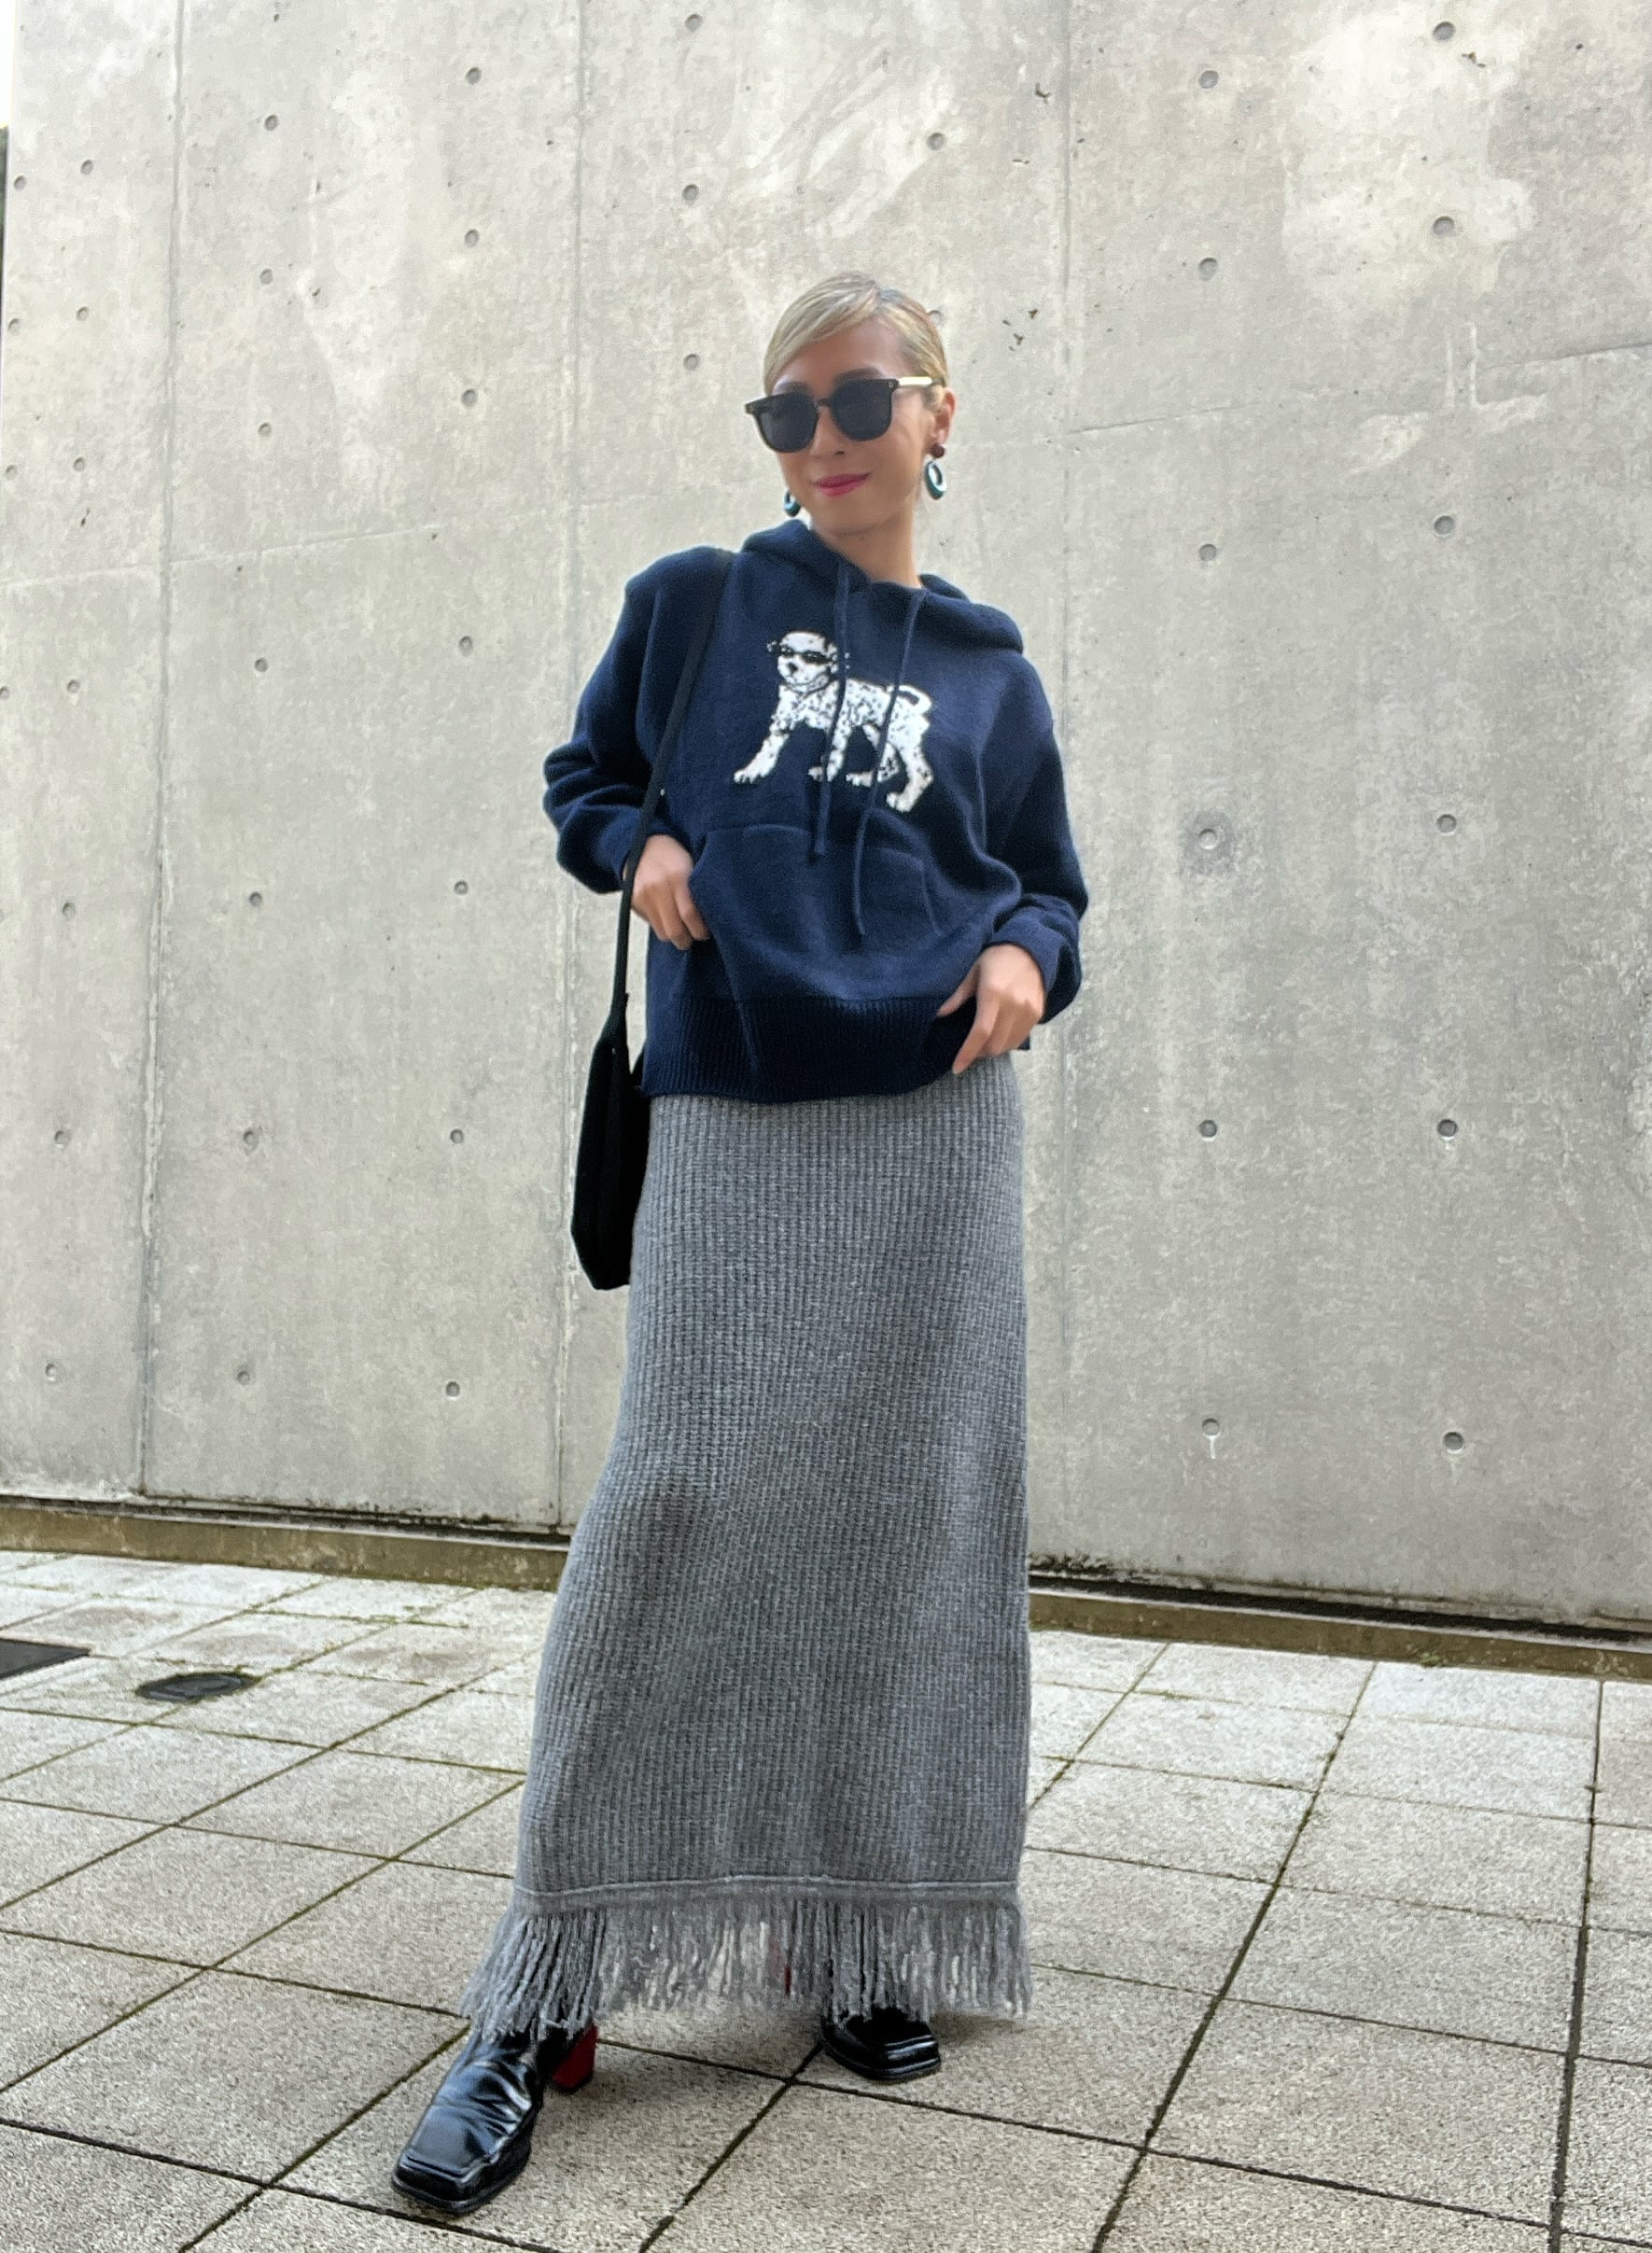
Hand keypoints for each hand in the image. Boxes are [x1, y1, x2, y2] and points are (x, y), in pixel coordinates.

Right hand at [631, 834, 707, 949]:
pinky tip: (669, 917)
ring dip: (674, 936)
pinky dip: (662, 926)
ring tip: (683, 928)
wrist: (642, 843)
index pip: (690, 915)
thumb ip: (699, 889)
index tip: (706, 932)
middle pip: (675, 930)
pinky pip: (651, 924)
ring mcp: (644, 896)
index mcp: (678, 876)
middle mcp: (659, 887)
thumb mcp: (691, 864)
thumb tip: (711, 917)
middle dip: (687, 940)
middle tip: (695, 935)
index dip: (700, 930)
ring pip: (662, 932)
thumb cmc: (674, 855)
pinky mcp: (634, 901)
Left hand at [936, 942, 1045, 1071]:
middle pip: (994, 1045)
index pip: (980, 1033)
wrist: (1032, 950)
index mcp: (993, 995)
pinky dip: (1007, 1043)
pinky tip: (999, 1034)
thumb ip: (958, 996)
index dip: (967, 1054)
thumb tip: (940, 1014)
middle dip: (979, 1053)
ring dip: (993, 1049)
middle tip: (970, 1047)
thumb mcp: (973, 972)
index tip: (956, 1068)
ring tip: (984, 1041)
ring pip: (1008, 1046)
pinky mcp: (1037, 1014)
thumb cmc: (997, 959)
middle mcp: (1013, 1006)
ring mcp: (1028, 1012)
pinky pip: (1020, 1039)